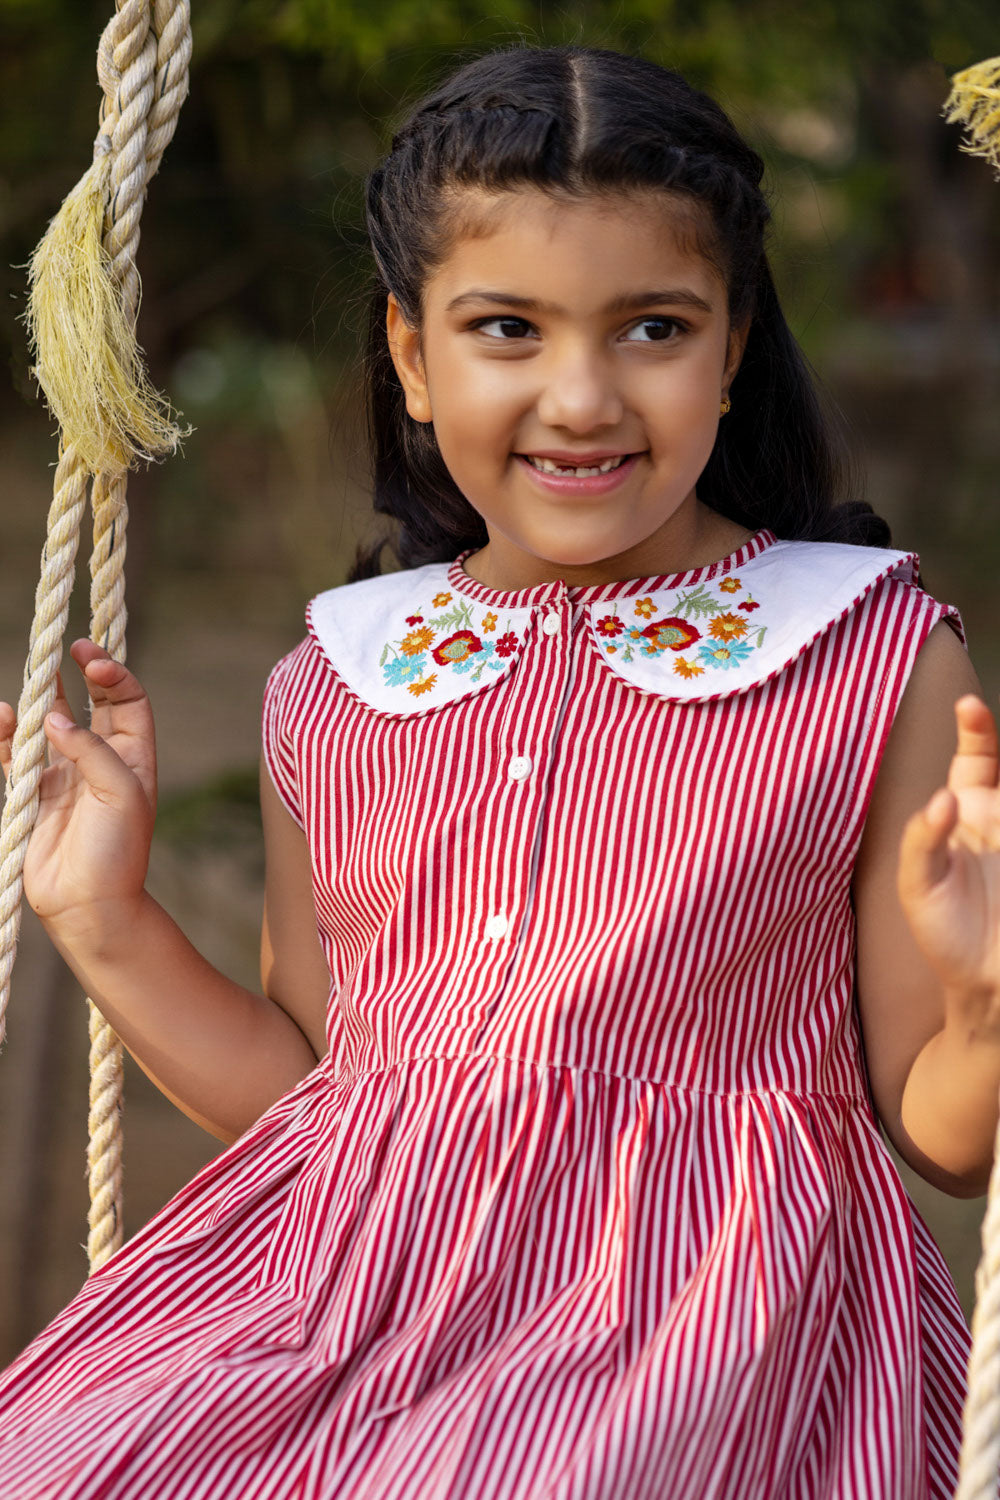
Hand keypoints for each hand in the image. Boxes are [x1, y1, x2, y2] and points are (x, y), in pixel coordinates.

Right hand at [0, 641, 156, 941]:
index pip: (128, 701)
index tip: (91, 659)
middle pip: (93, 702)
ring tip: (31, 676)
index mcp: (135, 757)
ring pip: (50, 723)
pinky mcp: (35, 794)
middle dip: (81, 672)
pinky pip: (17, 754)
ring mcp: (67, 775)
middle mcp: (103, 760)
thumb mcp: (119, 793)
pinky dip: (7, 734)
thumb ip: (88, 750)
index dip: (113, 674)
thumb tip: (53, 716)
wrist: (87, 904)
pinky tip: (2, 717)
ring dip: (40, 699)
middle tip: (67, 646)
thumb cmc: (116, 851)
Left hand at [898, 694, 999, 1032]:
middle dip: (996, 740)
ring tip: (997, 813)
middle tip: (982, 714)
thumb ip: (923, 840)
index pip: (976, 760)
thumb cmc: (943, 932)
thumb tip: (942, 798)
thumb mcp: (917, 886)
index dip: (975, 729)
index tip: (968, 705)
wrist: (983, 987)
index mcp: (969, 814)